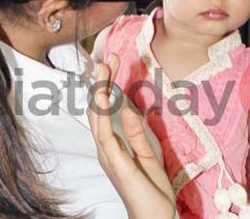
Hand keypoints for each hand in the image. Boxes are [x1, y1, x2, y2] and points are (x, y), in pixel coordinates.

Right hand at [87, 54, 174, 218]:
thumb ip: (137, 133)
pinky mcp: (115, 162)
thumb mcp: (148, 155)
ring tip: (102, 68)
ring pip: (98, 117)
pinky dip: (102, 113)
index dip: (109, 86)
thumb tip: (130, 109)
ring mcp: (108, 155)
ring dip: (99, 91)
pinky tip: (103, 96)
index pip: (107, 110)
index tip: (114, 63)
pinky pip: (105, 134)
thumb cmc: (151, 191)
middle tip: (107, 57)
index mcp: (114, 145)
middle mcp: (107, 147)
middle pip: (99, 109)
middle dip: (102, 82)